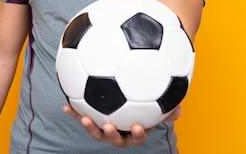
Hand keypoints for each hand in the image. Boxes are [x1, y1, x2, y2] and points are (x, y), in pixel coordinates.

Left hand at [62, 104, 182, 147]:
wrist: (125, 106)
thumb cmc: (143, 107)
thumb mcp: (154, 109)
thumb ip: (165, 110)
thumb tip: (180, 109)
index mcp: (134, 132)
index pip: (137, 137)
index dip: (137, 134)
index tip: (137, 126)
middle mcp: (119, 134)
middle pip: (115, 139)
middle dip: (111, 135)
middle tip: (109, 126)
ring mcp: (105, 129)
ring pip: (97, 132)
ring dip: (90, 126)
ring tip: (85, 118)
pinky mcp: (93, 121)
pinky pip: (83, 117)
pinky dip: (74, 112)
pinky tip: (65, 106)